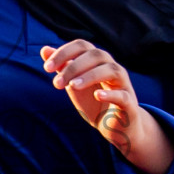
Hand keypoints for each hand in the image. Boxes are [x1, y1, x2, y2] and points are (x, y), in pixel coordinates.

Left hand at [40, 40, 173, 173]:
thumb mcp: (74, 85)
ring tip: (72, 86)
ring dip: (89, 76)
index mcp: (98, 62)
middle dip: (73, 66)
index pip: (82, 46)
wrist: (114, 128)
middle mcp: (112, 68)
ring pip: (111, 70)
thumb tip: (44, 50)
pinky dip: (110, 94)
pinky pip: (122, 95)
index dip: (64, 53)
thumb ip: (62, 68)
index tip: (47, 68)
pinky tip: (97, 95)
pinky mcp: (129, 104)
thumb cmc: (94, 103)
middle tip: (56, 83)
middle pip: (96, 55)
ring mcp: (123, 85)